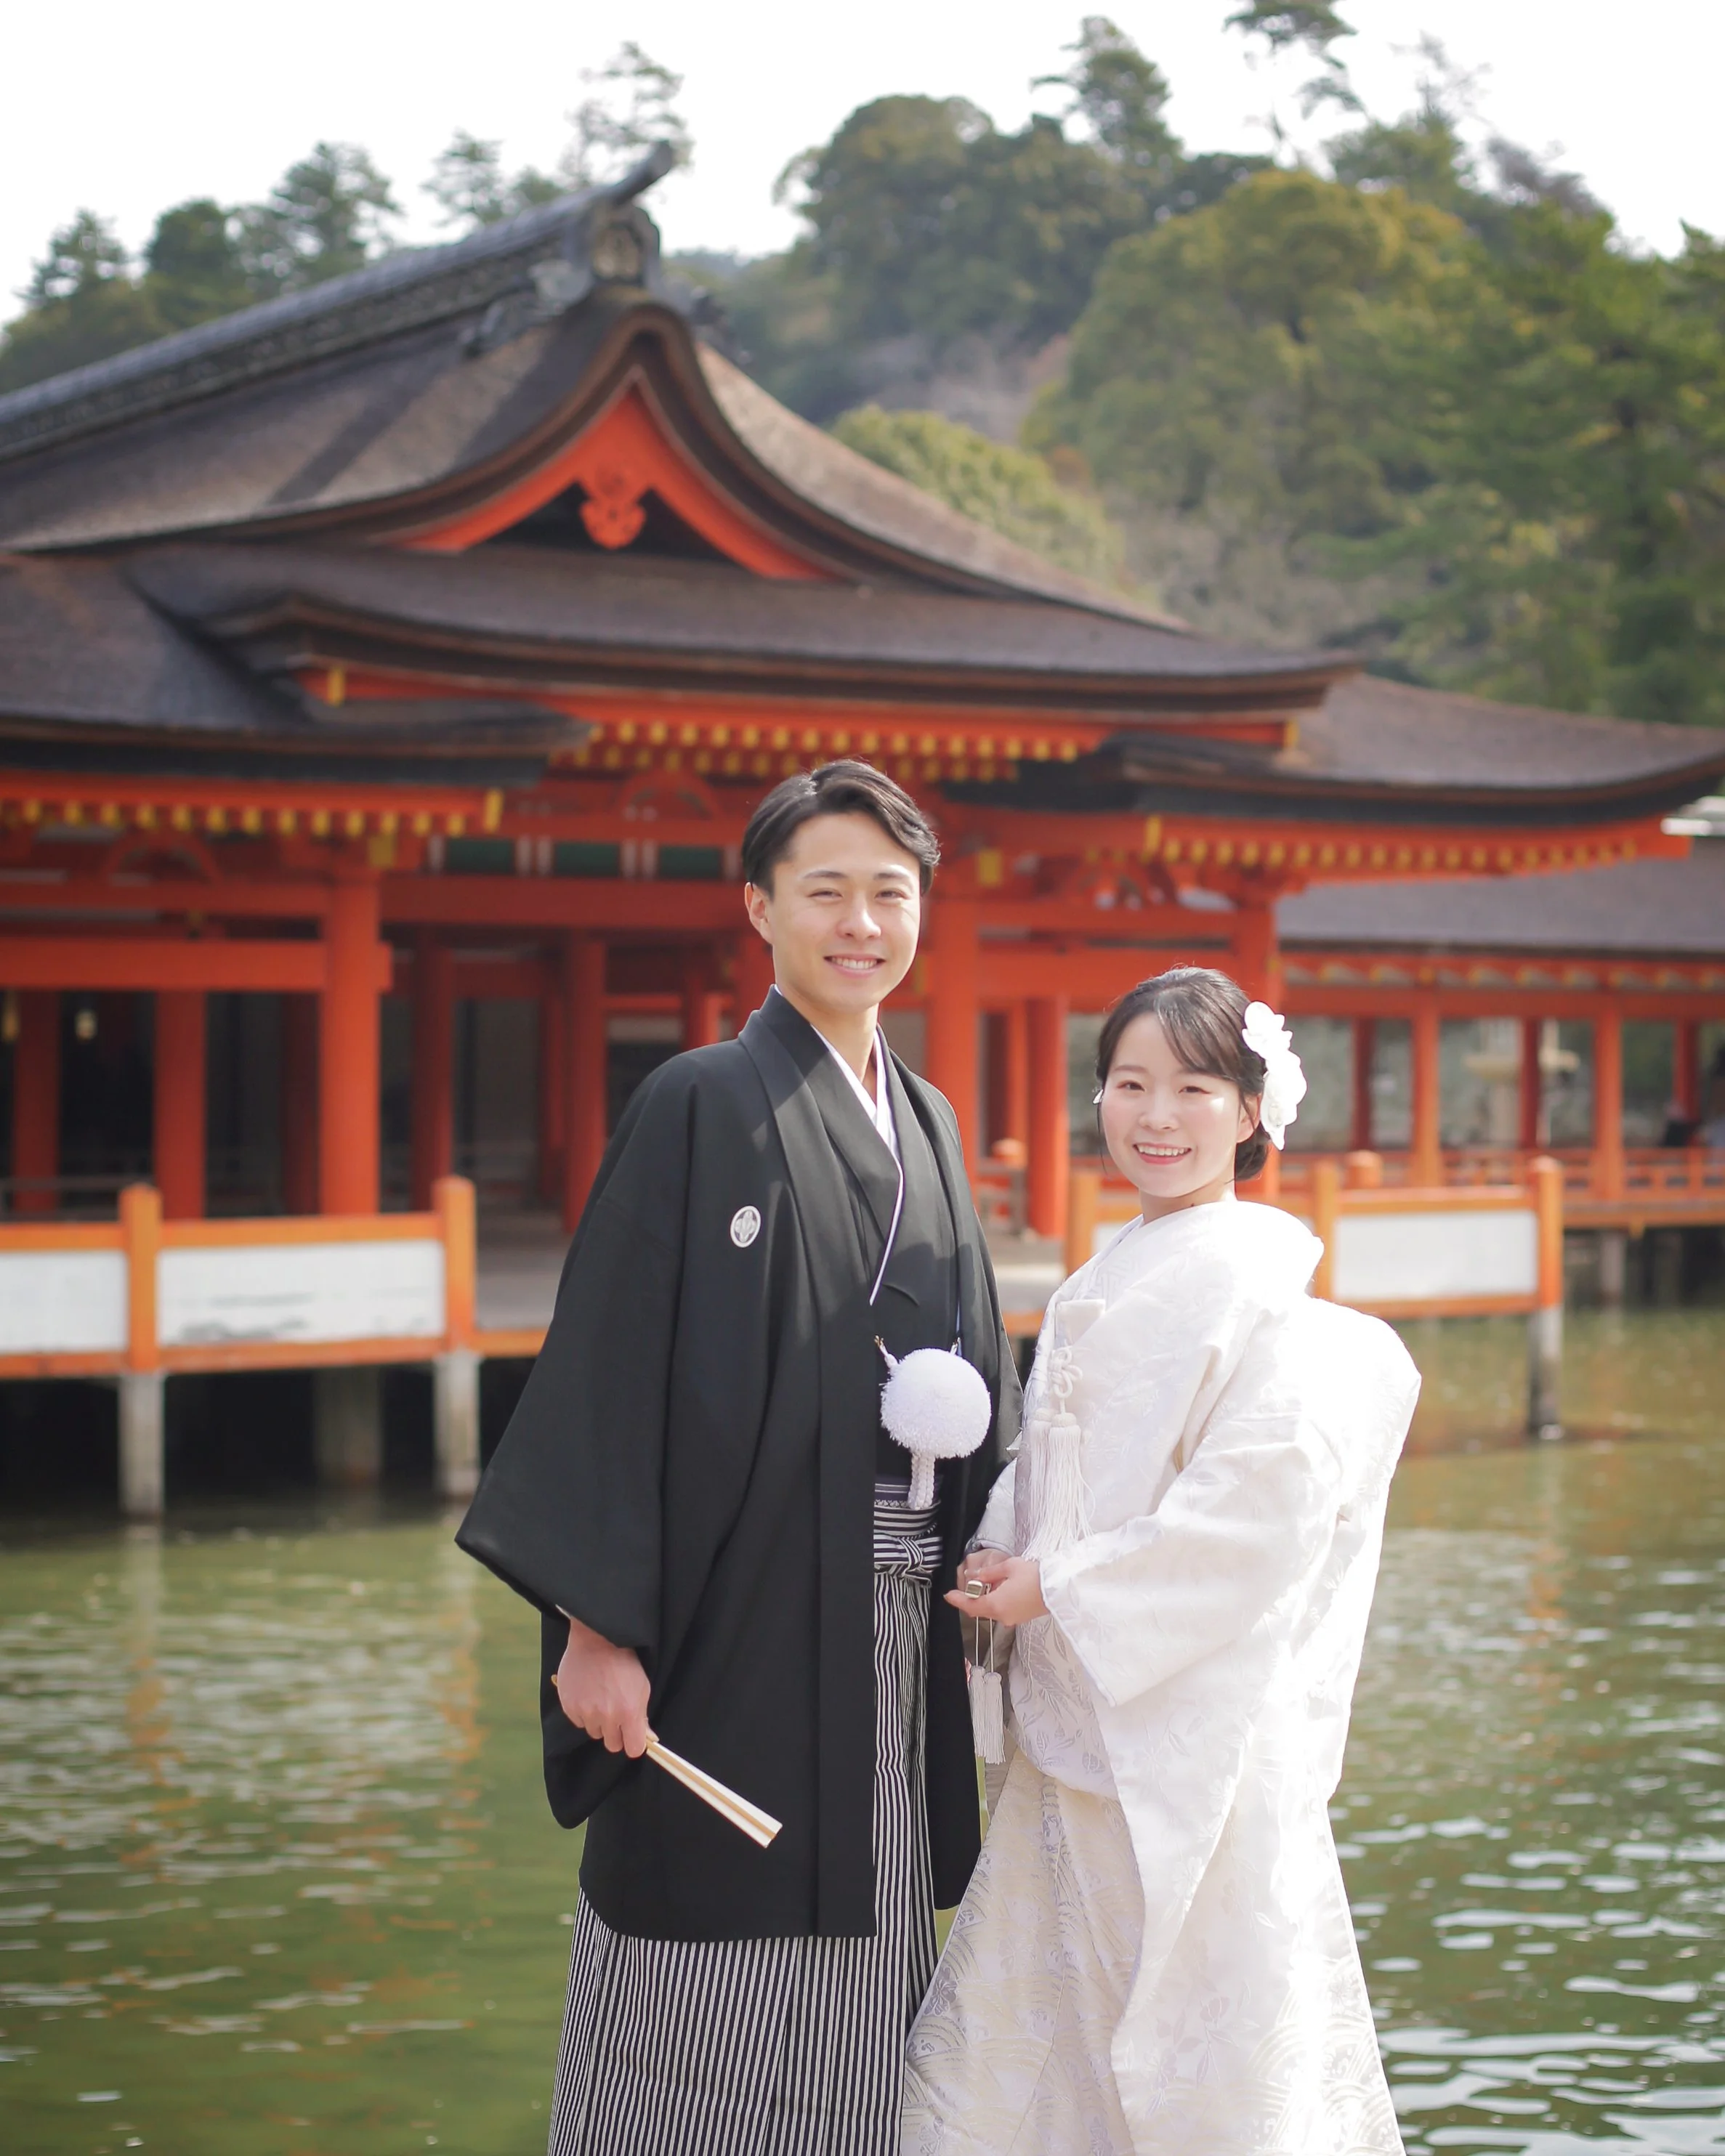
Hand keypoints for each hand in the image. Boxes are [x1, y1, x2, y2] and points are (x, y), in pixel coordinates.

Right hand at [553, 1614, 650, 1757]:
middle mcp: (607, 1716)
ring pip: (595, 1733)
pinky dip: (583, 1713)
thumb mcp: (642, 1686)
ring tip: (600, 1698)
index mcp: (629, 1712)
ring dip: (598, 1722)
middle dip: (616, 1734)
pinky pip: (579, 1722)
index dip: (633, 1743)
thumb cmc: (624, 1662)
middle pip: (612, 1745)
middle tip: (615, 1714)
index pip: (633, 1749)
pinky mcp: (570, 1707)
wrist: (596, 1640)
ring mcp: (586, 1712)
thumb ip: (642, 1716)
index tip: (632, 1736)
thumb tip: (647, 1737)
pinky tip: (588, 1694)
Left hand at [945, 1551, 1047, 1625]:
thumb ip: (988, 1573)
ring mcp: (1013, 1618)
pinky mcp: (1022, 1617)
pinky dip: (999, 1600)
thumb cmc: (1035, 1576)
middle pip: (980, 1609)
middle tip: (971, 1582)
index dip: (957, 1600)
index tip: (948, 1595)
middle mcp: (1003, 1616)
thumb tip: (973, 1575)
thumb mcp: (1008, 1567)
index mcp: (996, 1605)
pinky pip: (1004, 1610)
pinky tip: (1004, 1587)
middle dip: (974, 1596)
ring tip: (993, 1580)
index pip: (970, 1605)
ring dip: (988, 1598)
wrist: (1060, 1587)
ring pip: (992, 1610)